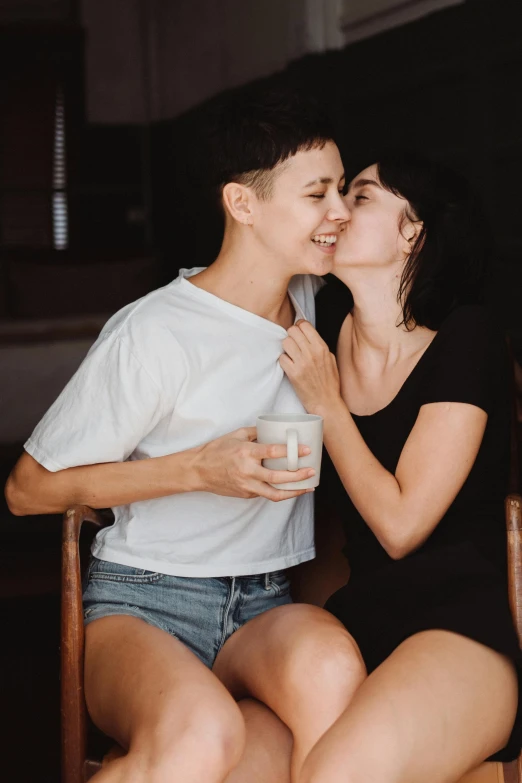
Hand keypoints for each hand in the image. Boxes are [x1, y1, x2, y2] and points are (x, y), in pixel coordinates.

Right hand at [191, 427, 314, 501]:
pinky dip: (279, 492)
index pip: (273, 453)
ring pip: (274, 494)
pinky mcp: (245, 494)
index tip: (306, 449)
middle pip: (277, 478)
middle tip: (311, 471)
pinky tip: (290, 488)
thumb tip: (273, 428)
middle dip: (298, 476)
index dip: (292, 452)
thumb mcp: (235, 434)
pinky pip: (265, 494)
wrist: (198, 471)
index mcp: (246, 453)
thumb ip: (256, 432)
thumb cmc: (216, 450)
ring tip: (307, 486)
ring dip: (293, 492)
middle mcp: (247, 471)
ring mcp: (246, 486)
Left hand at [280, 320, 341, 413]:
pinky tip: (289, 365)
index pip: (304, 325)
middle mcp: (312, 353)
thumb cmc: (329, 383)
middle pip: (292, 330)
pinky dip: (283, 361)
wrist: (326, 402)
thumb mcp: (330, 359)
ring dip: (286, 348)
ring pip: (285, 342)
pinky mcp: (293, 373)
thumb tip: (308, 335)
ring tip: (291, 355)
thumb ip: (319, 346)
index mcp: (322, 347)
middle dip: (291, 336)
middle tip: (293, 344)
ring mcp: (302, 363)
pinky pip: (281, 358)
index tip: (298, 333)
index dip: (298, 327)